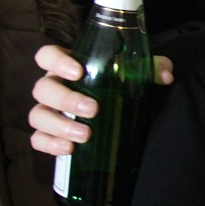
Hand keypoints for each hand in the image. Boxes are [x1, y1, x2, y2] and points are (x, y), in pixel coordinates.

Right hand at [28, 45, 173, 154]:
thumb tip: (166, 75)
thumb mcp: (138, 73)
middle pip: (43, 89)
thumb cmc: (122, 86)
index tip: (78, 72)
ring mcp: (48, 111)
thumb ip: (153, 68)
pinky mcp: (49, 134)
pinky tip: (69, 150)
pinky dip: (49, 145)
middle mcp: (53, 86)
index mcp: (68, 66)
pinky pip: (37, 140)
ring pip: (38, 116)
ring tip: (85, 136)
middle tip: (93, 109)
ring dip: (59, 126)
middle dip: (66, 99)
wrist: (118, 111)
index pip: (47, 56)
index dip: (56, 61)